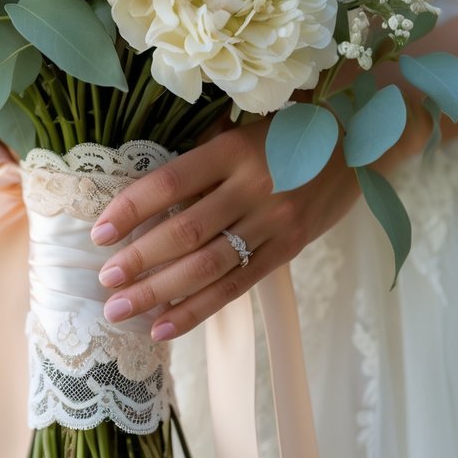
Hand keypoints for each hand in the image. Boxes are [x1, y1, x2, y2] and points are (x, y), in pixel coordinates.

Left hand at [91, 120, 361, 340]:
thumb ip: (200, 160)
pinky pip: (237, 286)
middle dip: (140, 261)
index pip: (170, 183)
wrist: (358, 143)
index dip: (131, 209)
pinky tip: (164, 326)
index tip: (99, 232)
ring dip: (160, 293)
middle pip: (186, 231)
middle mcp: (252, 187)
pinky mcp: (288, 250)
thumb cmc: (287, 132)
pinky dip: (198, 309)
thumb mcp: (241, 130)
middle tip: (104, 283)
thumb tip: (141, 196)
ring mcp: (273, 222)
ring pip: (209, 265)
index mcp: (232, 150)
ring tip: (121, 310)